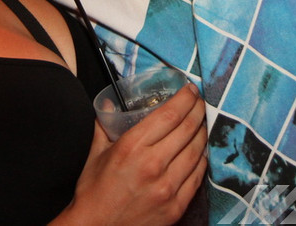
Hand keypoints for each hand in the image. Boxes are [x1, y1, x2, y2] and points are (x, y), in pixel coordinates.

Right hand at [53, 84, 207, 225]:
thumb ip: (104, 125)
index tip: (190, 90)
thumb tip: (108, 103)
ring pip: (197, 151)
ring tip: (201, 123)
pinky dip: (201, 159)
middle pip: (188, 129)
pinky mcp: (176, 206)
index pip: (169, 114)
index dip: (185, 98)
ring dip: (202, 132)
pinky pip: (198, 176)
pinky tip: (199, 151)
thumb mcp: (95, 153)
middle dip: (198, 110)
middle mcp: (153, 165)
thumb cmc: (94, 192)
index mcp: (132, 147)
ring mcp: (167, 187)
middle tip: (200, 102)